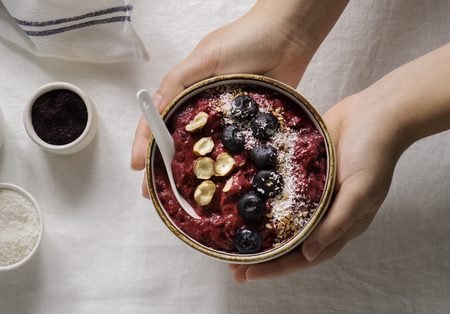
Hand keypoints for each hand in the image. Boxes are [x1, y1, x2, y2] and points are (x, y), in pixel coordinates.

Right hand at [131, 4, 319, 194]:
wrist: (287, 37)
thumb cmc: (243, 41)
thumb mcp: (205, 57)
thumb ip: (178, 81)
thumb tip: (153, 108)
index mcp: (187, 92)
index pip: (159, 121)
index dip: (146, 143)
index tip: (138, 167)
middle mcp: (203, 109)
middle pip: (178, 141)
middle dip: (164, 166)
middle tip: (155, 192)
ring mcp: (226, 121)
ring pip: (205, 151)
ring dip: (193, 172)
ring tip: (183, 197)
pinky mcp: (249, 128)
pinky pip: (235, 150)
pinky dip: (226, 166)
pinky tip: (219, 184)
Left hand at [230, 93, 410, 281]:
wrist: (373, 113)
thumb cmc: (374, 153)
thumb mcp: (362, 191)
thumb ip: (337, 222)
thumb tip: (310, 254)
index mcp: (339, 224)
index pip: (304, 255)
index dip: (276, 267)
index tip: (247, 275)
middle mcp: (322, 213)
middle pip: (287, 241)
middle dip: (261, 255)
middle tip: (231, 265)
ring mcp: (310, 193)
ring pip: (279, 218)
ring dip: (257, 230)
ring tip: (230, 238)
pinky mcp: (300, 172)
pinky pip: (278, 190)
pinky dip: (261, 198)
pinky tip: (240, 200)